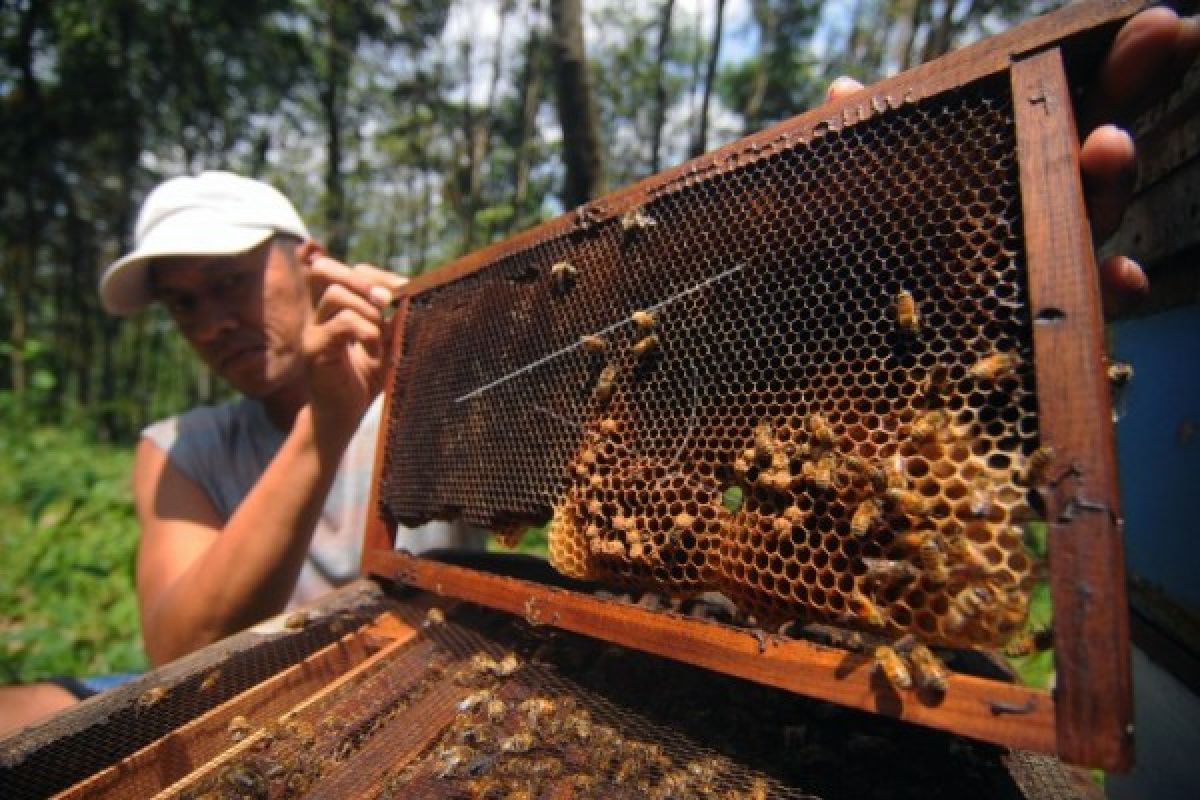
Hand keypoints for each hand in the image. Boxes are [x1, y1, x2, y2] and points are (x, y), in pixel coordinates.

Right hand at [302, 256, 407, 449]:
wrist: (343, 416)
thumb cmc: (366, 381)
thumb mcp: (386, 345)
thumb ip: (395, 321)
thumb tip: (417, 295)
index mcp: (336, 308)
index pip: (347, 271)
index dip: (376, 275)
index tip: (404, 289)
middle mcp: (320, 314)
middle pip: (325, 270)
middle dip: (363, 280)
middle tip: (388, 300)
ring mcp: (313, 329)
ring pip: (336, 295)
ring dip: (369, 312)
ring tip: (383, 336)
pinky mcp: (313, 348)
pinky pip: (341, 323)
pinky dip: (366, 332)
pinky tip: (376, 352)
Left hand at [825, 8, 1198, 315]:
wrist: (825, 362)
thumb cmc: (840, 268)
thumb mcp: (841, 202)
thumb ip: (851, 151)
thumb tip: (844, 88)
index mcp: (990, 175)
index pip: (1057, 114)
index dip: (1106, 71)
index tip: (1149, 23)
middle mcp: (1020, 220)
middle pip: (1084, 158)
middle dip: (1121, 97)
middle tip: (1157, 46)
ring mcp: (1028, 277)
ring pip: (1087, 225)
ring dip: (1108, 181)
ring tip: (1110, 144)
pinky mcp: (1024, 343)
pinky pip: (1080, 319)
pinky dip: (1107, 296)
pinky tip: (1121, 274)